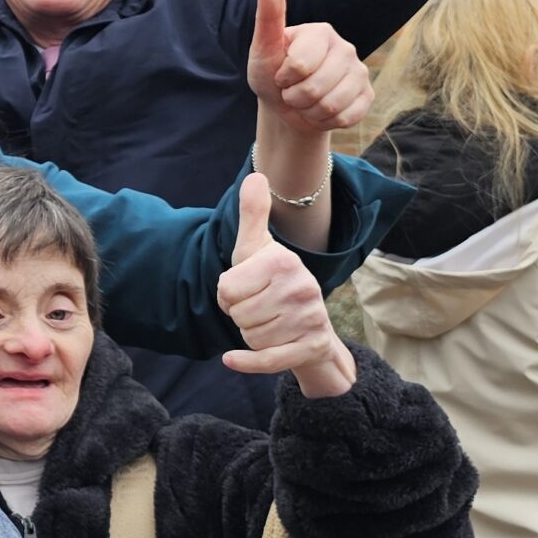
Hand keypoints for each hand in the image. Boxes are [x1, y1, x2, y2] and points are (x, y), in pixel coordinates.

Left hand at [217, 175, 356, 398]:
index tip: (245, 290)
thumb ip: (253, 215)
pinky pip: (266, 360)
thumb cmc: (275, 283)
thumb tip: (255, 176)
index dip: (228, 294)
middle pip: (238, 314)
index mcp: (284, 261)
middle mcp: (302, 287)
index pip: (226, 289)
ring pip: (250, 337)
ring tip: (270, 323)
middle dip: (240, 315)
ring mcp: (310, 319)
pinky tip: (230, 359)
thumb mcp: (258, 249)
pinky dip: (245, 362)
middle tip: (258, 308)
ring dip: (251, 335)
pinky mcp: (311, 347)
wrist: (312, 328)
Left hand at [245, 0, 370, 134]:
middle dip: (295, 98)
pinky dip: (326, 121)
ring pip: (332, 105)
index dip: (283, 78)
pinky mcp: (367, 95)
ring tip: (305, 100)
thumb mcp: (263, 49)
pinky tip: (321, 110)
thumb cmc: (272, 73)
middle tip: (292, 90)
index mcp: (321, 32)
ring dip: (309, 111)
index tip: (280, 73)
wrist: (286, 106)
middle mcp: (345, 48)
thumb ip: (268, 18)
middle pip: (315, 88)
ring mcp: (359, 72)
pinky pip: (347, 117)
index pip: (299, 66)